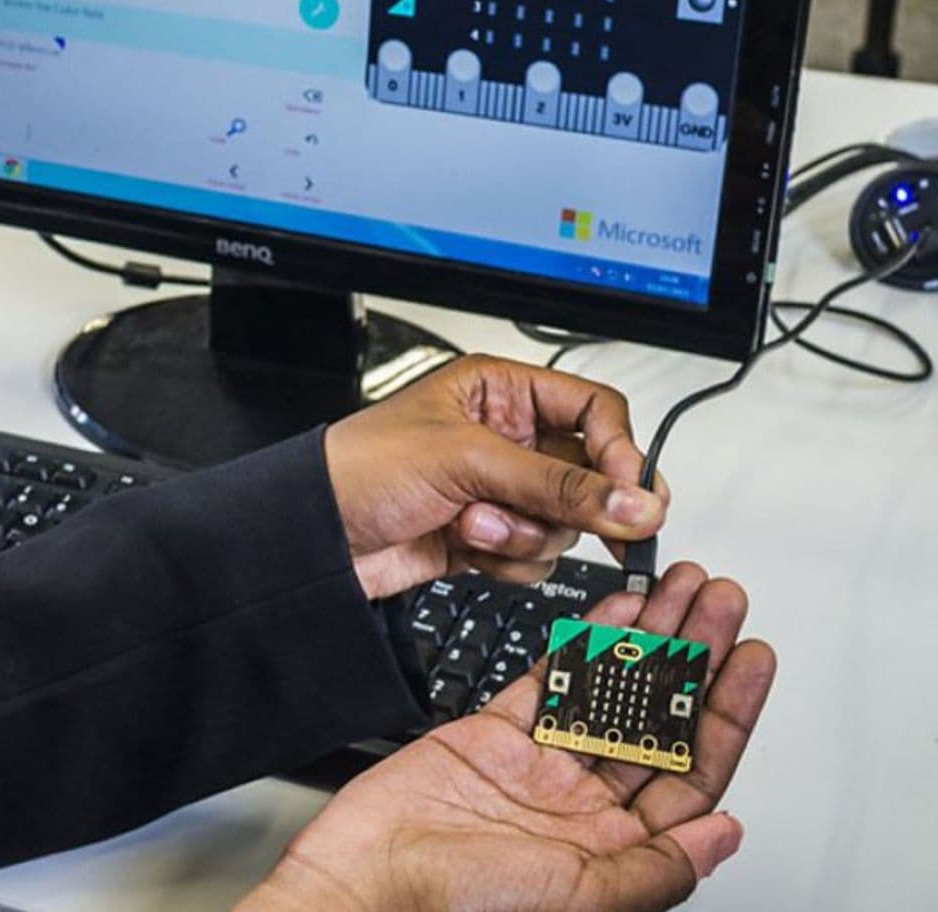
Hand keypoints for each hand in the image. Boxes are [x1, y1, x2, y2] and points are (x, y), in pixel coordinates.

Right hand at [241, 565, 774, 911]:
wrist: (369, 877)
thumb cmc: (461, 905)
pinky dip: (582, 643)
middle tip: (720, 600)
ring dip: (647, 638)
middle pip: (656, 715)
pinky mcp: (495, 733)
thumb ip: (654, 866)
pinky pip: (551, 679)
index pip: (690, 769)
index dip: (726, 710)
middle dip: (693, 656)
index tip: (751, 657)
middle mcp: (584, 803)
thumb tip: (726, 834)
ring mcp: (541, 764)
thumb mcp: (577, 897)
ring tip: (678, 590)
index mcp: (613, 847)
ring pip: (610, 687)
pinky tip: (613, 613)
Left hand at [325, 355, 667, 598]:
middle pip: (590, 473)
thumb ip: (558, 484)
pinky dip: (508, 557)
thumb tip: (634, 502)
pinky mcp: (488, 535)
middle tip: (589, 522)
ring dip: (525, 530)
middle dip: (575, 502)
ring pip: (566, 521)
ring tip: (476, 520)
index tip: (632, 493)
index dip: (620, 450)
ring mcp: (498, 490)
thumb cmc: (363, 467)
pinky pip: (536, 554)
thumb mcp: (468, 461)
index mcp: (502, 391)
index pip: (594, 410)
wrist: (313, 536)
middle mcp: (507, 437)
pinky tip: (465, 542)